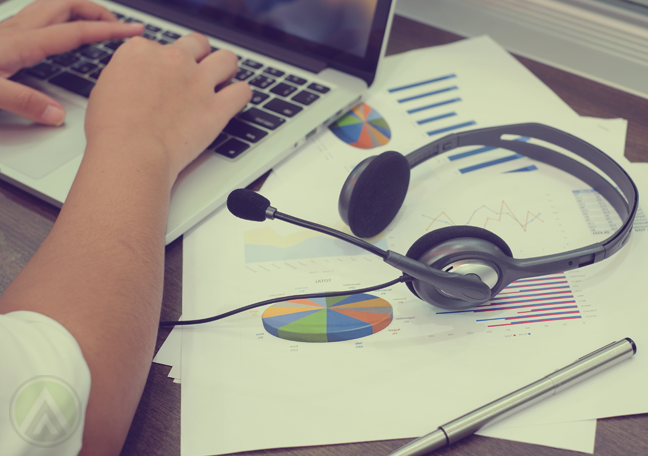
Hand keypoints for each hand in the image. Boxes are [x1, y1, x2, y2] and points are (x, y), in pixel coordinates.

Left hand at [0, 0, 143, 124]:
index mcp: (23, 43)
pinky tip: (64, 32)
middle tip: (120, 25)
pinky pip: (40, 17)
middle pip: (68, 6)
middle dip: (99, 12)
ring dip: (81, 11)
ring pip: (54, 7)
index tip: (133, 30)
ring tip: (98, 23)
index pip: (77, 31)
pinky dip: (63, 19)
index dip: (110, 30)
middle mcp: (19, 31)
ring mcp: (11, 30)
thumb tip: (58, 115)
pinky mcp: (4, 37)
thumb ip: (26, 103)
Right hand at [85, 33, 250, 182]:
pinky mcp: (216, 107)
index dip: (164, 63)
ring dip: (225, 69)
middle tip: (196, 74)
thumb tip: (136, 76)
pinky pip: (242, 91)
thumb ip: (128, 73)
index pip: (162, 46)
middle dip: (199, 57)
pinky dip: (240, 95)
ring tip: (221, 82)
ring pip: (227, 59)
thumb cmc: (112, 129)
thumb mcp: (105, 87)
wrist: (129, 153)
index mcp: (141, 50)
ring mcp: (198, 82)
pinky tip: (232, 102)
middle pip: (197, 44)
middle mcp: (173, 59)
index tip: (163, 79)